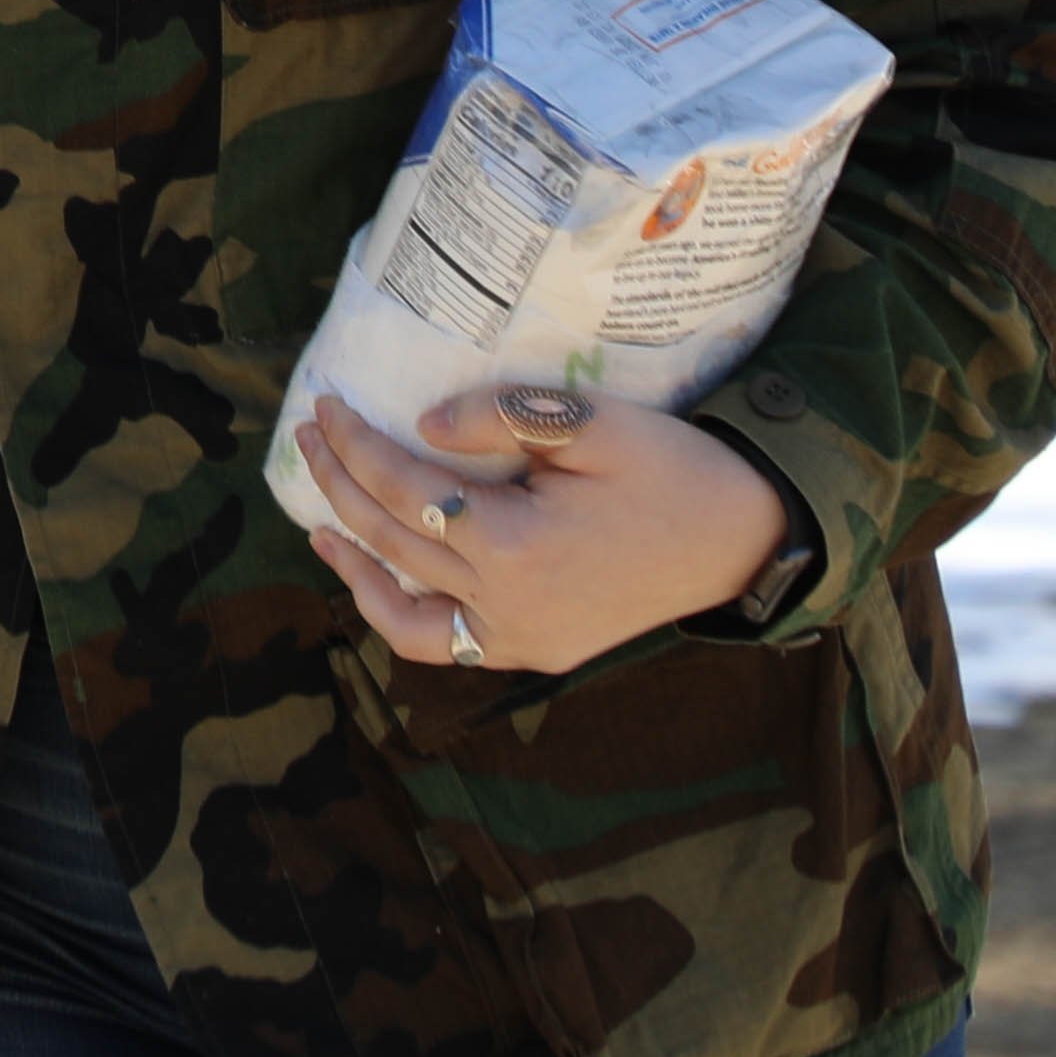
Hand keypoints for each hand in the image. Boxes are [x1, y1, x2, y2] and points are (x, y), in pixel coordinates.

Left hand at [298, 385, 796, 676]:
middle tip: (310, 436)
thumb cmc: (674, 471)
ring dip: (355, 564)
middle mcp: (506, 605)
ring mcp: (519, 639)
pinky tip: (385, 579)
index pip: (405, 489)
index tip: (327, 405)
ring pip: (404, 612)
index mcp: (516, 544)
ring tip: (319, 522)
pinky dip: (403, 613)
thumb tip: (421, 428)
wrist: (745, 540)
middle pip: (392, 541)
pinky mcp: (535, 651)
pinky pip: (446, 646)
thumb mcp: (592, 423)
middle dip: (340, 485)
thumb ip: (501, 419)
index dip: (357, 445)